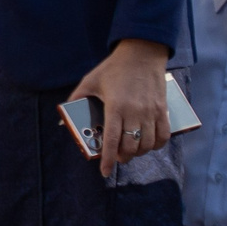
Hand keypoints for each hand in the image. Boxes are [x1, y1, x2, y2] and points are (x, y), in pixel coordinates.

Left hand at [68, 39, 169, 176]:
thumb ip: (76, 100)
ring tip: (131, 151)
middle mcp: (135, 112)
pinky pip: (164, 135)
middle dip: (123, 157)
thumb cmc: (113, 68)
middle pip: (131, 146)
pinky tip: (149, 145)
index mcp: (115, 107)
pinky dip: (156, 145)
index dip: (107, 159)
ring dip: (139, 152)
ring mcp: (151, 112)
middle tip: (117, 158)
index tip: (104, 171)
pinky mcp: (163, 109)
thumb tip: (63, 120)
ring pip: (148, 144)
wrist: (142, 54)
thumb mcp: (90, 82)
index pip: (111, 140)